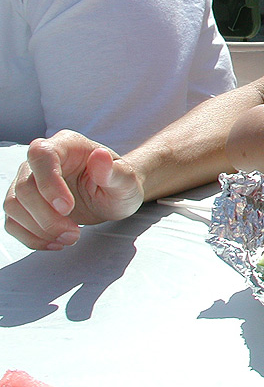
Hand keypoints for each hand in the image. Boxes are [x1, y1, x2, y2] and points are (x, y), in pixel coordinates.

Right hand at [3, 131, 143, 250]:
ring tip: (70, 237)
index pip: (41, 155)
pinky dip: (32, 237)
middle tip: (74, 232)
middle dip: (47, 216)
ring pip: (14, 205)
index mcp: (67, 145)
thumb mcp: (126, 180)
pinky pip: (13, 222)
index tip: (67, 208)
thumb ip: (114, 171)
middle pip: (25, 187)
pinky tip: (55, 241)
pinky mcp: (25, 204)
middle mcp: (42, 160)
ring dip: (39, 229)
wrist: (113, 198)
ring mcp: (29, 181)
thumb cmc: (119, 185)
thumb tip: (99, 155)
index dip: (48, 183)